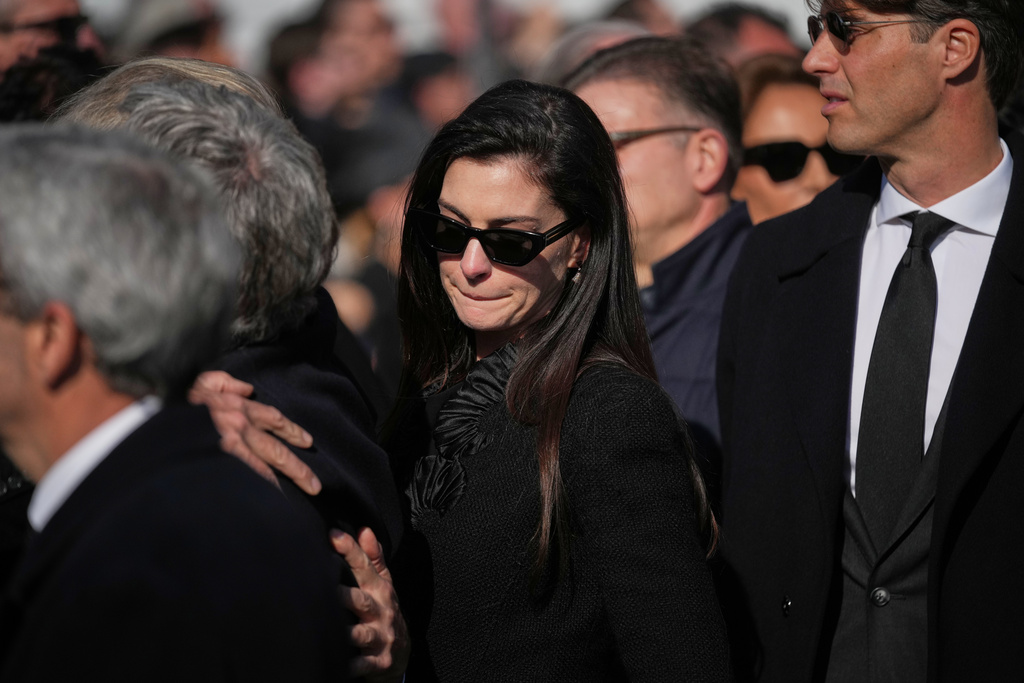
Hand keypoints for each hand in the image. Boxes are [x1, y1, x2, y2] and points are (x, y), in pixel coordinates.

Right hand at [189, 370, 320, 494]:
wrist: (161, 418)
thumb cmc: (181, 403)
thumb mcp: (204, 383)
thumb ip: (226, 383)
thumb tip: (246, 389)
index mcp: (238, 407)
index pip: (273, 418)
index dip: (291, 430)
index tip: (307, 441)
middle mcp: (241, 424)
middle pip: (276, 446)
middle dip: (298, 465)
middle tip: (315, 483)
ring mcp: (233, 441)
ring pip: (269, 460)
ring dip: (291, 474)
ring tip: (310, 489)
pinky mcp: (223, 455)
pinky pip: (250, 471)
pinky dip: (265, 482)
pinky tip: (278, 495)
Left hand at [332, 527, 409, 681]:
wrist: (401, 653)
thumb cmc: (386, 612)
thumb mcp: (384, 584)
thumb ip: (373, 558)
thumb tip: (364, 530)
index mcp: (381, 590)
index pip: (365, 567)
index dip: (351, 550)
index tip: (333, 535)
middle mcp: (381, 612)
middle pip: (362, 600)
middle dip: (346, 595)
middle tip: (327, 589)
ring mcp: (380, 637)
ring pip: (361, 634)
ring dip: (347, 632)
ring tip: (333, 630)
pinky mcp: (377, 662)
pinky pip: (362, 664)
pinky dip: (352, 666)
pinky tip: (339, 664)